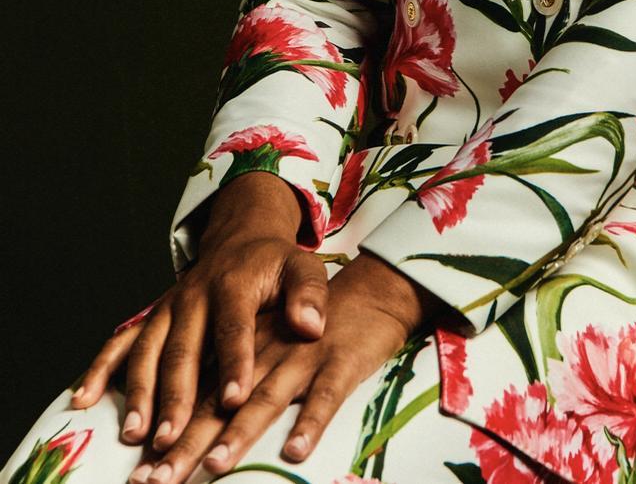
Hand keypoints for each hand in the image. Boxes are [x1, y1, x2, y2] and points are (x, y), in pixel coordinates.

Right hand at [71, 172, 325, 450]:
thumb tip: (311, 325)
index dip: (234, 361)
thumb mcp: (301, 267)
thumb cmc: (275, 264)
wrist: (241, 239)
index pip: (233, 326)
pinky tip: (83, 400)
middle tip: (173, 439)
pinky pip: (119, 343)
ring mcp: (167, 309)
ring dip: (140, 393)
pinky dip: (100, 370)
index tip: (236, 399)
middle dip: (176, 395)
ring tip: (137, 436)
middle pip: (182, 348)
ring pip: (147, 351)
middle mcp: (192, 296)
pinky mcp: (151, 319)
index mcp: (232, 284)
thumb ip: (308, 294)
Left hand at [129, 250, 443, 481]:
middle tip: (157, 480)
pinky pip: (326, 395)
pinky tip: (296, 448)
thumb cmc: (312, 327)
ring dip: (240, 432)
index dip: (171, 434)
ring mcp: (303, 358)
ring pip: (267, 398)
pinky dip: (311, 420)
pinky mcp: (341, 362)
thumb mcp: (268, 344)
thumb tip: (192, 424)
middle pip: (222, 404)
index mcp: (244, 352)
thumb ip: (233, 377)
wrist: (368, 293)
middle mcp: (266, 355)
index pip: (199, 397)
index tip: (142, 472)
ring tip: (215, 464)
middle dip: (189, 445)